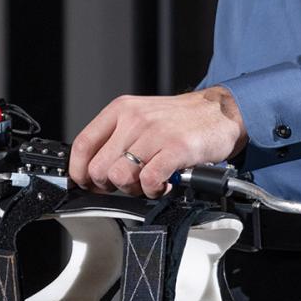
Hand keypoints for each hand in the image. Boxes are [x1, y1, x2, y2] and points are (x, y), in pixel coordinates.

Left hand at [68, 87, 246, 198]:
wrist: (220, 112)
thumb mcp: (141, 116)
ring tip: (149, 183)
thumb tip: (93, 168)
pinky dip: (154, 190)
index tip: (86, 183)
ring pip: (120, 177)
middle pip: (98, 168)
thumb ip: (117, 137)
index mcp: (120, 110)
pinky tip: (164, 184)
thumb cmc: (180, 120)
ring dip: (133, 189)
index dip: (79, 171)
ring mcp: (155, 133)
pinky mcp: (176, 149)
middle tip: (128, 184)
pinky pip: (149, 181)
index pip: (82, 144)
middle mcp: (134, 119)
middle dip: (109, 186)